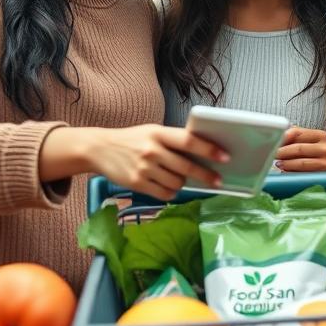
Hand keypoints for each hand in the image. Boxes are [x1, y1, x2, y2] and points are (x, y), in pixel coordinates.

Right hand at [90, 125, 228, 200]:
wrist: (100, 148)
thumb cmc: (133, 139)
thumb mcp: (152, 132)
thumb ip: (173, 141)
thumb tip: (203, 154)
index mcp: (158, 132)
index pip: (189, 141)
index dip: (209, 149)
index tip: (225, 157)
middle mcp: (152, 150)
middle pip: (186, 167)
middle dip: (206, 175)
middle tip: (218, 180)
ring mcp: (144, 168)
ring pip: (177, 182)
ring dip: (183, 183)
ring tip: (180, 178)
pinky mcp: (136, 183)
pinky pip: (164, 193)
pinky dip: (171, 192)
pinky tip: (169, 186)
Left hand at [275, 127, 325, 171]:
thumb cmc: (322, 150)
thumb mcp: (313, 139)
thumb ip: (297, 134)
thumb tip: (280, 133)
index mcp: (322, 135)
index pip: (297, 133)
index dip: (283, 137)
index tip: (274, 141)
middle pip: (298, 149)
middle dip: (282, 152)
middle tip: (272, 153)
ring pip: (301, 163)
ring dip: (286, 164)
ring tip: (278, 163)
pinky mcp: (324, 176)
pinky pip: (304, 175)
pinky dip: (292, 173)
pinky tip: (286, 172)